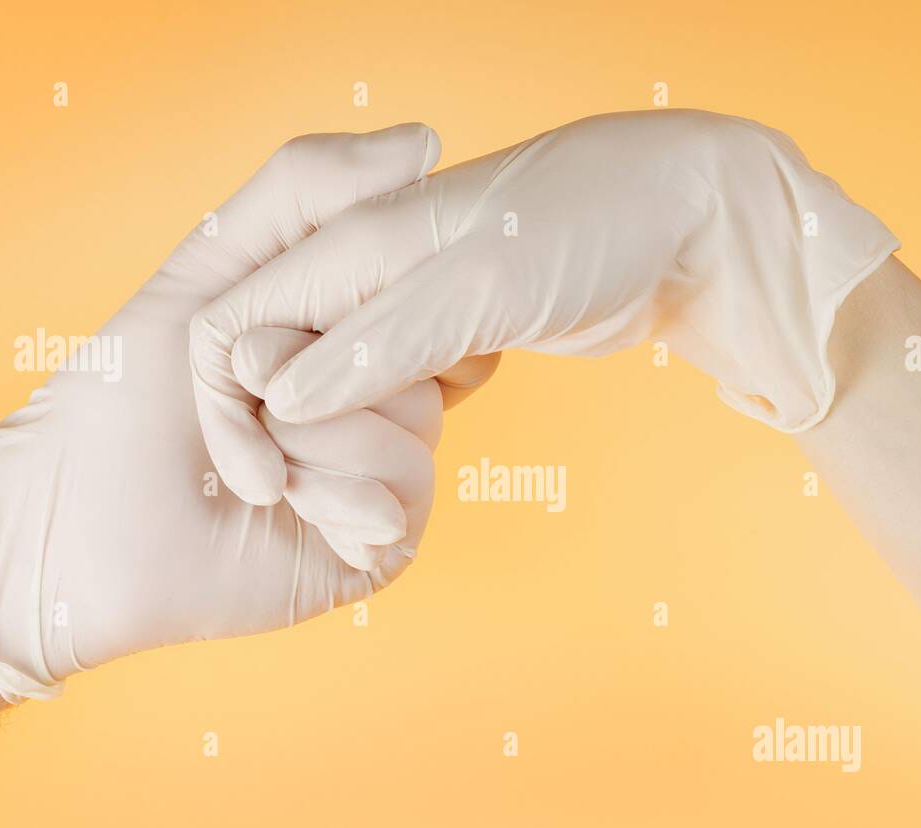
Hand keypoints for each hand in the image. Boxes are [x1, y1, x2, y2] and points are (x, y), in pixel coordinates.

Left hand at [0, 125, 443, 701]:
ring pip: (415, 431)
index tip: (276, 327)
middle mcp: (377, 402)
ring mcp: (382, 476)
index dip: (356, 299)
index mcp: (349, 339)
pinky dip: (336, 503)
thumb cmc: (128, 401)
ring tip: (261, 471)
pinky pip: (403, 500)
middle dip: (316, 377)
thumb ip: (304, 191)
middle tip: (252, 405)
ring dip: (318, 444)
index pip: (416, 290)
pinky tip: (287, 515)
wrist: (82, 527)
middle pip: (421, 359)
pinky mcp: (378, 545)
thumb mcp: (213, 271)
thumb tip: (427, 144)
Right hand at [189, 109, 898, 503]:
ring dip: (345, 447)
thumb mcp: (484, 286)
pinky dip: (397, 434)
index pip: (241, 325)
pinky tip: (418, 472)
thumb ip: (381, 339)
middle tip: (346, 513)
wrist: (684, 220)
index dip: (236, 408)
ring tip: (379, 513)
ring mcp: (407, 300)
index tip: (265, 485)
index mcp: (352, 242)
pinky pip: (393, 389)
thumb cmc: (593, 226)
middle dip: (290, 440)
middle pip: (279, 363)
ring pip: (335, 384)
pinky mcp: (448, 331)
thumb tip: (284, 395)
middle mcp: (366, 268)